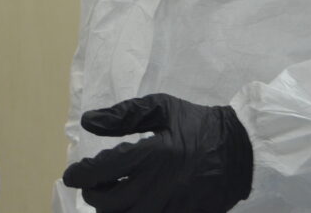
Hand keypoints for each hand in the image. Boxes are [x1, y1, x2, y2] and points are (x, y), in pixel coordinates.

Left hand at [63, 93, 252, 212]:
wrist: (240, 149)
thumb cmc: (197, 123)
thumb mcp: (161, 107)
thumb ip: (122, 115)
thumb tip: (87, 122)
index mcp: (153, 154)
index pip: (103, 170)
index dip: (80, 175)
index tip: (70, 175)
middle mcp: (160, 185)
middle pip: (110, 203)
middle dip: (92, 195)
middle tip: (89, 185)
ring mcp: (172, 206)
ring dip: (110, 212)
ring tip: (106, 198)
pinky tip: (129, 206)